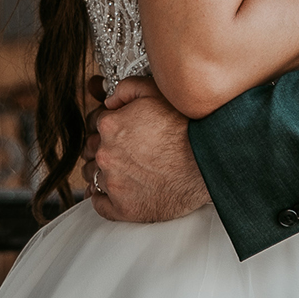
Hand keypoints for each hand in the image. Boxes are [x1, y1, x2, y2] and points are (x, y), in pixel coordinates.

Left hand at [82, 76, 211, 223]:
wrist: (208, 162)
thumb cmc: (187, 128)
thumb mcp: (157, 92)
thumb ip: (126, 88)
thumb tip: (109, 99)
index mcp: (110, 126)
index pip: (95, 123)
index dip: (109, 125)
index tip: (121, 131)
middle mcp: (106, 155)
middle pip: (91, 150)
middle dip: (103, 147)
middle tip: (125, 150)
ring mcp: (113, 183)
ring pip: (92, 176)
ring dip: (103, 172)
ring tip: (125, 170)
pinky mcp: (123, 208)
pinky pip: (99, 203)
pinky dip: (104, 197)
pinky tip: (120, 189)